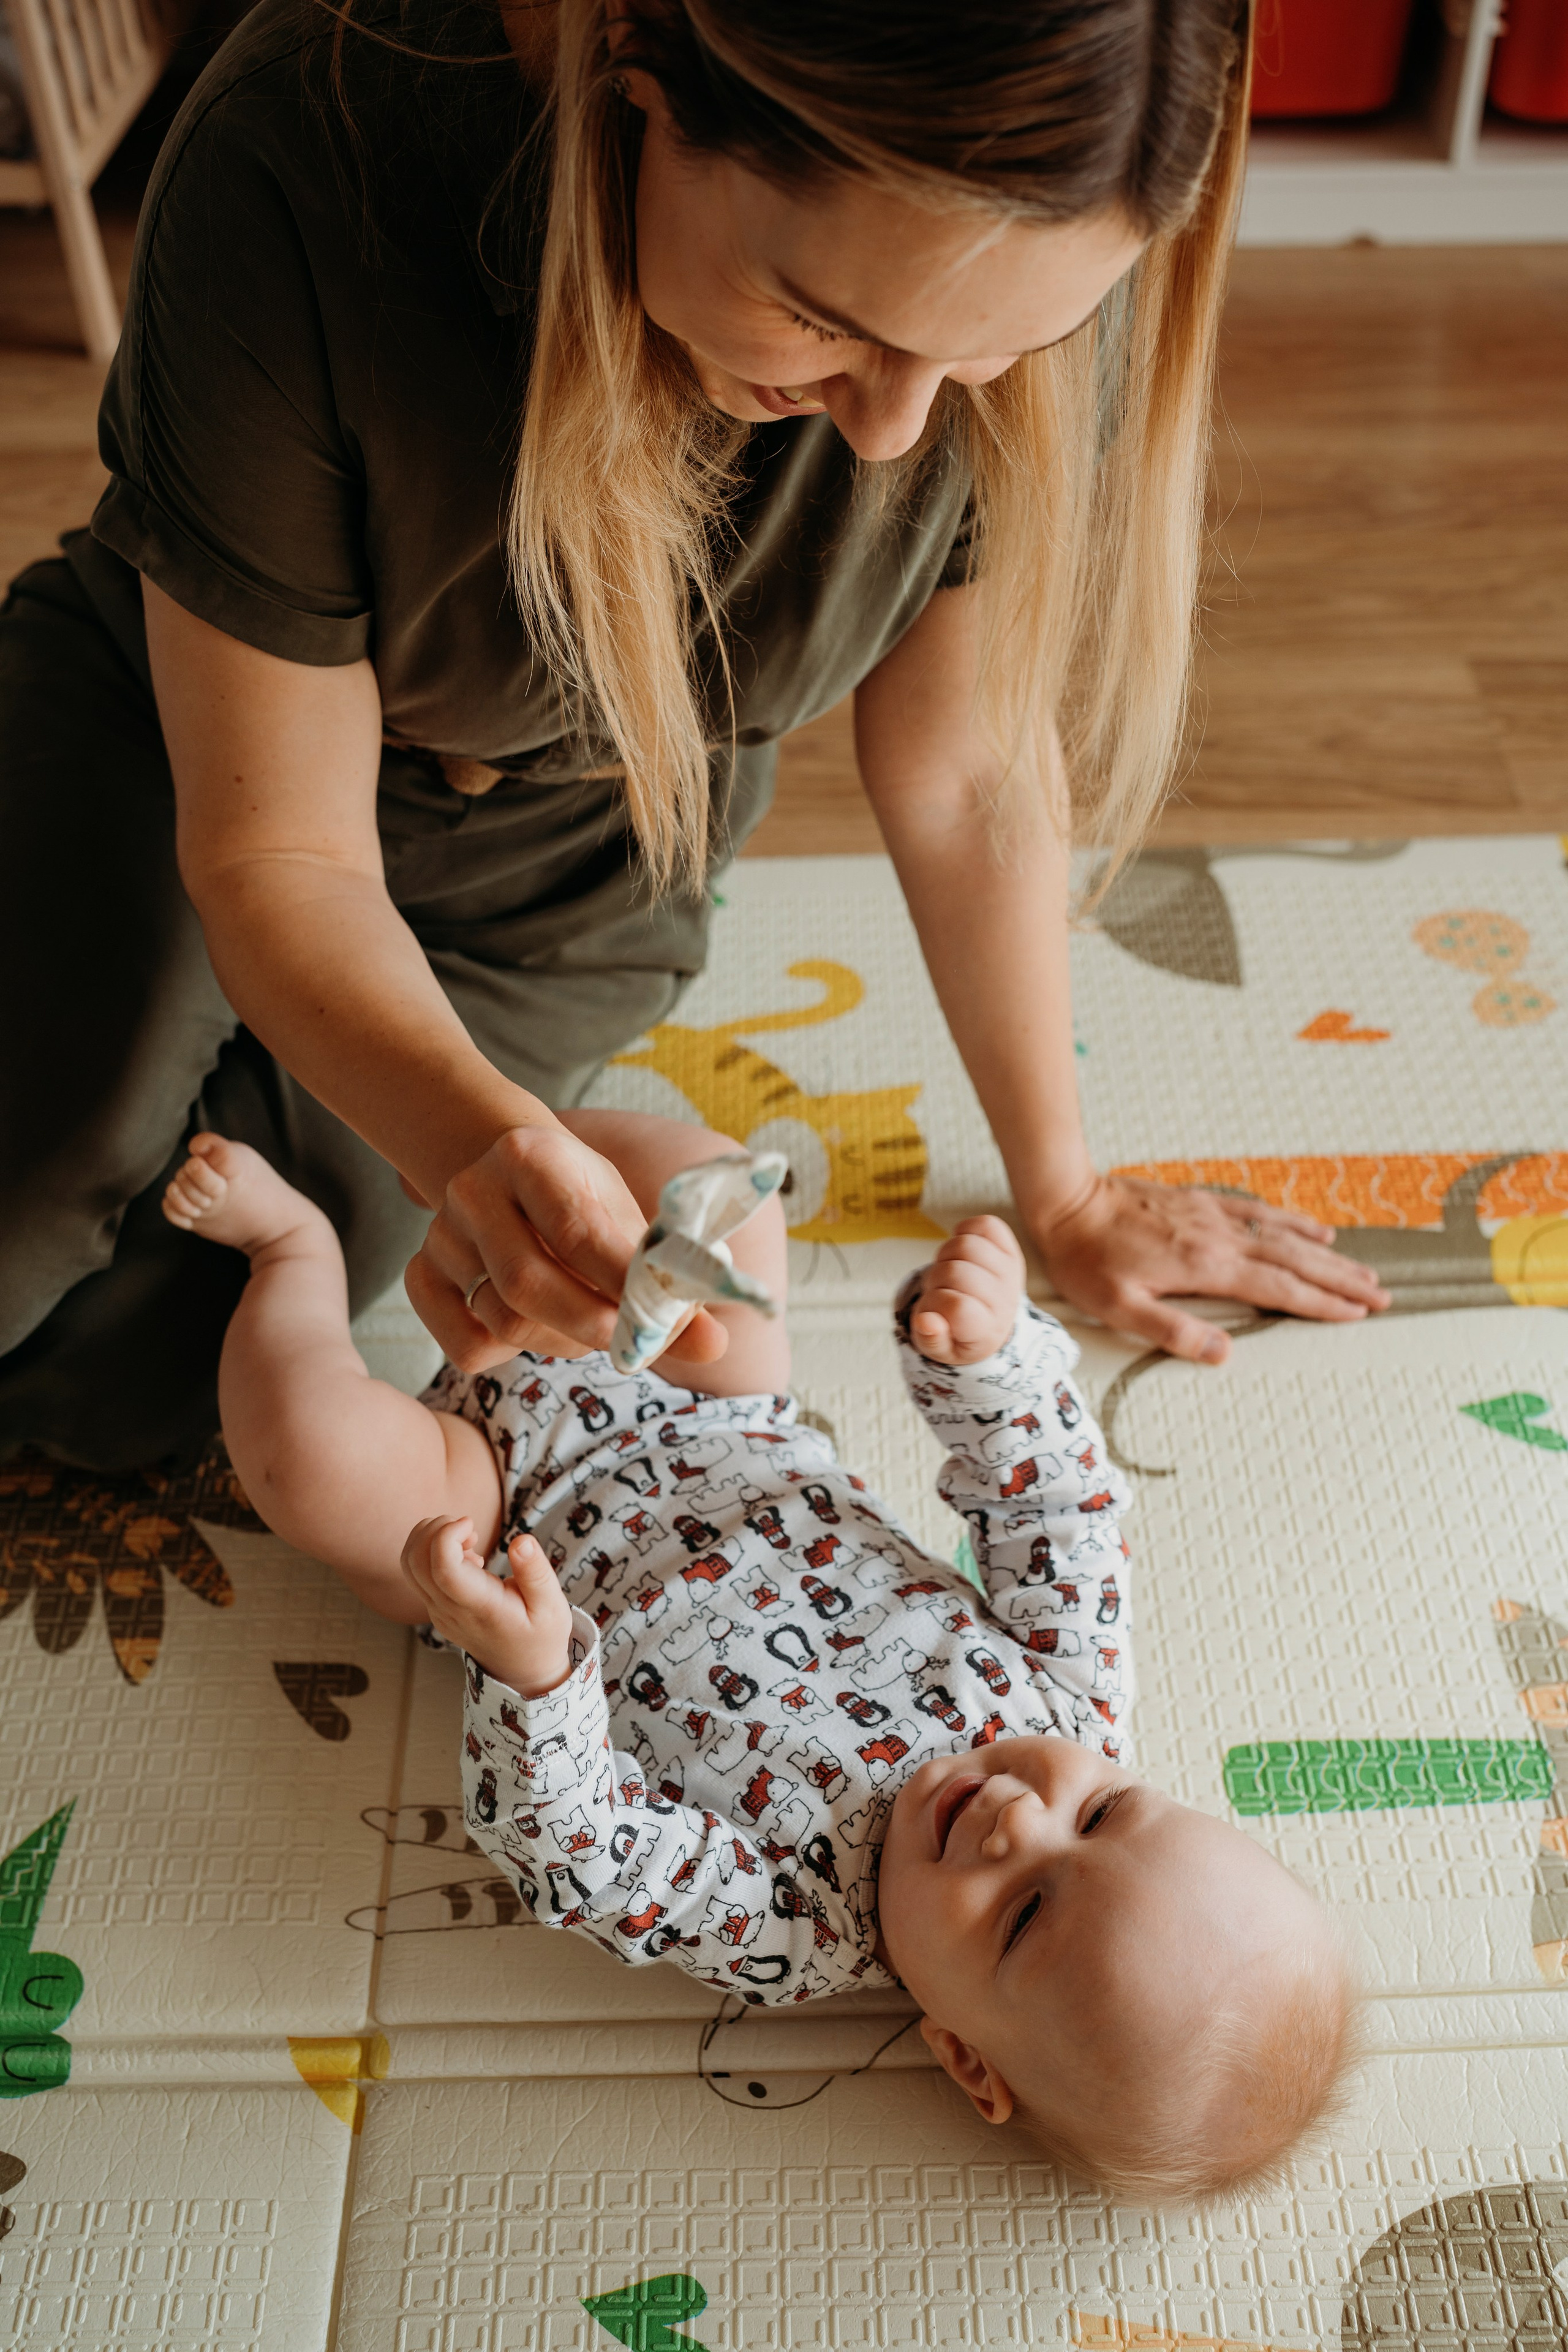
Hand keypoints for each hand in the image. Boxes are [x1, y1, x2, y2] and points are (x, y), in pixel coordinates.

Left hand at [400, 1516, 573, 1693]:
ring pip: (410, 1564)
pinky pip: (416, 1573)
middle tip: (469, 1527)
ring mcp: (438, 1611)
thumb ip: (536, 1572)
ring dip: (429, 1537)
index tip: (471, 1524)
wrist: (523, 1671)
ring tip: (466, 1538)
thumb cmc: (541, 1635)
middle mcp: (450, 1611)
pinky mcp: (435, 1608)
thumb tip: (520, 1540)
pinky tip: (465, 1555)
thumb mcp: (552, 1606)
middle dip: (436, 1528)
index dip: (448, 1536)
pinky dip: (430, 1550)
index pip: (443, 1568)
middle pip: (416, 1560)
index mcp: (480, 1608)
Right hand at [405, 1121, 725, 1374]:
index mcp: (529, 1154)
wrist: (507, 1175)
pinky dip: (510, 1354)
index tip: (667, 1321)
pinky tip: (535, 1326)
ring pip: (502, 1321)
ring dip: (560, 1341)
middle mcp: (472, 1191)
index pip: (577, 1232)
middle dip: (590, 1326)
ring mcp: (440, 1236)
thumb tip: (715, 1346)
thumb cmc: (581, 1199)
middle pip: (527, 1285)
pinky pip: (466, 1347)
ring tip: (588, 1324)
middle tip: (630, 1340)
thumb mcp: (627, 1215)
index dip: (623, 1286)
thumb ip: (667, 1279)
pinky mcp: (421, 1278)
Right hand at [910, 1217, 1025, 1365]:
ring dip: (946, 1256)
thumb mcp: (942, 1350)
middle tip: (939, 1291)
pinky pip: (985, 1225)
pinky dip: (964, 1231)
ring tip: (947, 1273)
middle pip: (956, 1272)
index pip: (958, 1307)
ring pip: (966, 1245)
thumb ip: (932, 1340)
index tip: (934, 1313)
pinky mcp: (1009, 1247)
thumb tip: (925, 1320)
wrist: (990, 1321)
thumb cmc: (960, 1334)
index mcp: (987, 1328)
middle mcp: (1004, 1298)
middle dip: (936, 1280)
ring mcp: (1009, 1270)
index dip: (936, 1304)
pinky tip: (960, 1253)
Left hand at [1033, 1172, 1389, 1364]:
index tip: (1358, 1314)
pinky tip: (1314, 1230)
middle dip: (1340, 1281)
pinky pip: (1259, 1211)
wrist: (1068, 1201)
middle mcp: (1219, 1238)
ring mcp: (1213, 1216)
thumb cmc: (1088, 1259)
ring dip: (1327, 1255)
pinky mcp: (1201, 1202)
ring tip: (1362, 1271)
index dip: (1321, 1304)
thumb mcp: (1119, 1308)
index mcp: (1206, 1268)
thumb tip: (1224, 1354)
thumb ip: (1173, 1332)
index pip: (1278, 1290)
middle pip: (1294, 1262)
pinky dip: (1293, 1222)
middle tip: (1380, 1296)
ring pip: (1285, 1237)